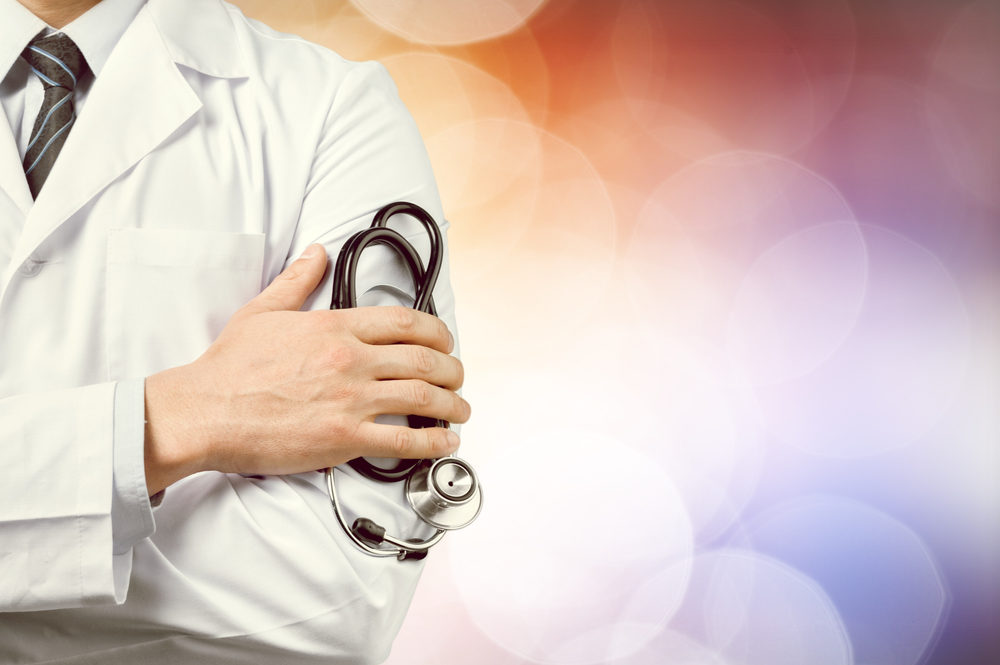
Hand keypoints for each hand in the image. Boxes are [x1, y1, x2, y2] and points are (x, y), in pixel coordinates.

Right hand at [143, 244, 469, 494]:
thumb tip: (315, 253)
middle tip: (458, 378)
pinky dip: (433, 442)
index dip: (437, 332)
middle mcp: (350, 360)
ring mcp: (350, 400)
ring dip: (452, 405)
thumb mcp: (263, 311)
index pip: (404, 321)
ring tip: (461, 410)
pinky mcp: (343, 439)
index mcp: (335, 327)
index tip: (445, 342)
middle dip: (452, 370)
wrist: (204, 412)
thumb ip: (297, 280)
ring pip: (422, 399)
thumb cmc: (229, 368)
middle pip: (423, 360)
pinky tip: (446, 442)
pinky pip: (403, 442)